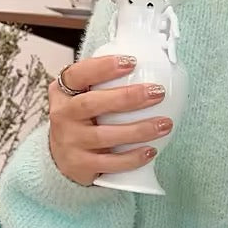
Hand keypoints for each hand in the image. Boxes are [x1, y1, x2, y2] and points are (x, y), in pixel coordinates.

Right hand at [49, 55, 172, 185]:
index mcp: (63, 93)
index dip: (103, 67)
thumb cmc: (83, 124)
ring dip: (138, 130)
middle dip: (128, 97)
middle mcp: (62, 116)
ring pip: (105, 136)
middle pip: (91, 104)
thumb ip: (102, 87)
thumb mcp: (83, 100)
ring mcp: (70, 142)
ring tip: (164, 124)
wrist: (64, 162)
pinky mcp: (80, 165)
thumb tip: (148, 72)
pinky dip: (132, 158)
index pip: (77, 74)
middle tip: (158, 93)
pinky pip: (110, 163)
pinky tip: (151, 151)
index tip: (131, 62)